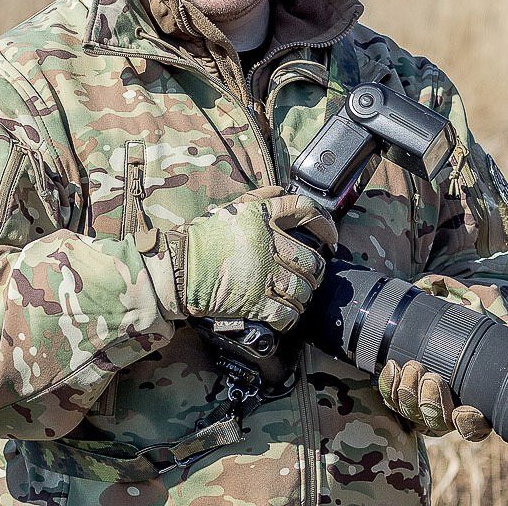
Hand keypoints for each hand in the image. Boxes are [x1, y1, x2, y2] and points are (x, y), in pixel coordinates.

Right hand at [167, 186, 336, 330]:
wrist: (176, 268)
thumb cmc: (199, 239)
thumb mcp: (229, 209)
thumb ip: (259, 199)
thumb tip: (282, 191)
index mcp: (262, 216)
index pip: (305, 210)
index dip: (325, 224)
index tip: (331, 238)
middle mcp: (268, 243)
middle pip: (311, 259)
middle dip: (315, 273)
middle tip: (310, 278)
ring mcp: (263, 273)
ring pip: (302, 288)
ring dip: (302, 297)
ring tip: (296, 299)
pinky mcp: (256, 300)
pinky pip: (286, 313)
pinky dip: (289, 318)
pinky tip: (284, 317)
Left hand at [377, 315, 507, 438]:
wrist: (448, 330)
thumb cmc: (480, 341)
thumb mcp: (502, 336)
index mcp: (477, 408)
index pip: (474, 429)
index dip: (469, 424)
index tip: (464, 411)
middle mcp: (448, 413)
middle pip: (436, 422)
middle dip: (431, 402)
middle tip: (431, 376)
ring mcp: (423, 406)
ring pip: (411, 412)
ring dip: (409, 391)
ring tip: (412, 366)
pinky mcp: (401, 394)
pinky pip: (391, 398)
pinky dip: (390, 384)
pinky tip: (393, 365)